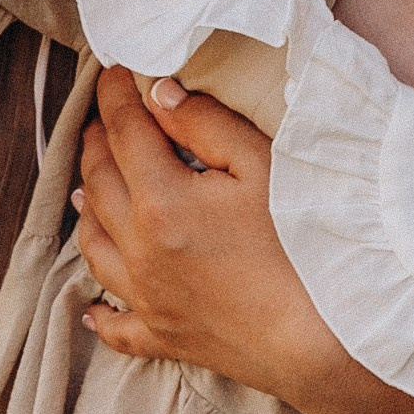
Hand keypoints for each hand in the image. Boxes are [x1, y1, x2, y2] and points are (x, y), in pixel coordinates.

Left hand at [75, 65, 337, 391]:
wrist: (327, 340)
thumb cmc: (304, 247)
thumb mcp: (265, 166)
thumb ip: (207, 124)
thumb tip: (161, 95)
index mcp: (161, 200)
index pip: (124, 132)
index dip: (115, 96)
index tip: (114, 72)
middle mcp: (140, 249)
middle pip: (100, 183)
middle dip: (97, 144)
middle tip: (103, 121)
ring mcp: (147, 298)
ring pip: (94, 246)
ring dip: (87, 210)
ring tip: (87, 190)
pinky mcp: (164, 338)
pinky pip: (116, 326)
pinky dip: (99, 312)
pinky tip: (91, 306)